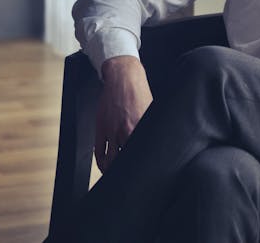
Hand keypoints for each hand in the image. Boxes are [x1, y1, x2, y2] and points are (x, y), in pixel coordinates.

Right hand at [94, 55, 152, 171]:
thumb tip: (160, 143)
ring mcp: (112, 131)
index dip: (144, 168)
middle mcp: (128, 131)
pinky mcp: (101, 128)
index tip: (147, 177)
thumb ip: (152, 128)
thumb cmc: (140, 94)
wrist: (123, 77)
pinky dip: (101, 163)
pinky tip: (106, 167)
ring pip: (111, 161)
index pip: (143, 154)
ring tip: (117, 178)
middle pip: (127, 161)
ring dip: (113, 172)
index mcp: (142, 128)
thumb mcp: (151, 111)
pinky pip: (99, 152)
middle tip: (133, 182)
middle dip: (129, 173)